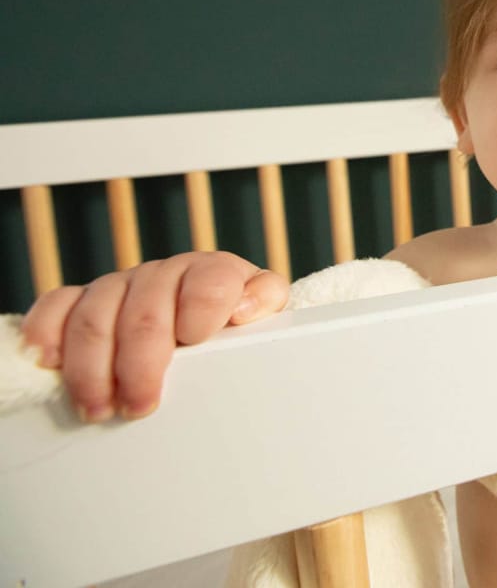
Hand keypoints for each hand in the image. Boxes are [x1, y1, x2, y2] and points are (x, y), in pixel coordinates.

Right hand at [18, 251, 287, 422]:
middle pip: (145, 312)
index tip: (195, 342)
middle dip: (140, 362)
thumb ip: (264, 306)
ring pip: (96, 316)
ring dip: (93, 367)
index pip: (209, 282)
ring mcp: (121, 286)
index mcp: (213, 273)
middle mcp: (164, 275)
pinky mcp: (83, 301)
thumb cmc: (234, 327)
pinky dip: (47, 333)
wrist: (205, 321)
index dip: (201, 312)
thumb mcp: (263, 318)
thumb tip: (245, 310)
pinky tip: (49, 363)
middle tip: (140, 405)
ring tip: (99, 409)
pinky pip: (56, 306)